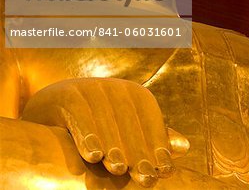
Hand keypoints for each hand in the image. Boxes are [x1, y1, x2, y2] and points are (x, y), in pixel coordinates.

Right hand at [22, 78, 189, 187]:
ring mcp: (88, 87)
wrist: (50, 110)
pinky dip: (86, 132)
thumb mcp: (123, 130)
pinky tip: (92, 154)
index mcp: (131, 93)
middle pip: (129, 118)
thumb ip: (150, 137)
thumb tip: (184, 146)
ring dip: (113, 143)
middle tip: (144, 176)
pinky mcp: (66, 94)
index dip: (157, 140)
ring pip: (105, 116)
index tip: (164, 169)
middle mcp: (112, 86)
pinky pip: (79, 113)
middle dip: (138, 148)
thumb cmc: (94, 124)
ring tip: (119, 168)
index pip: (148, 115)